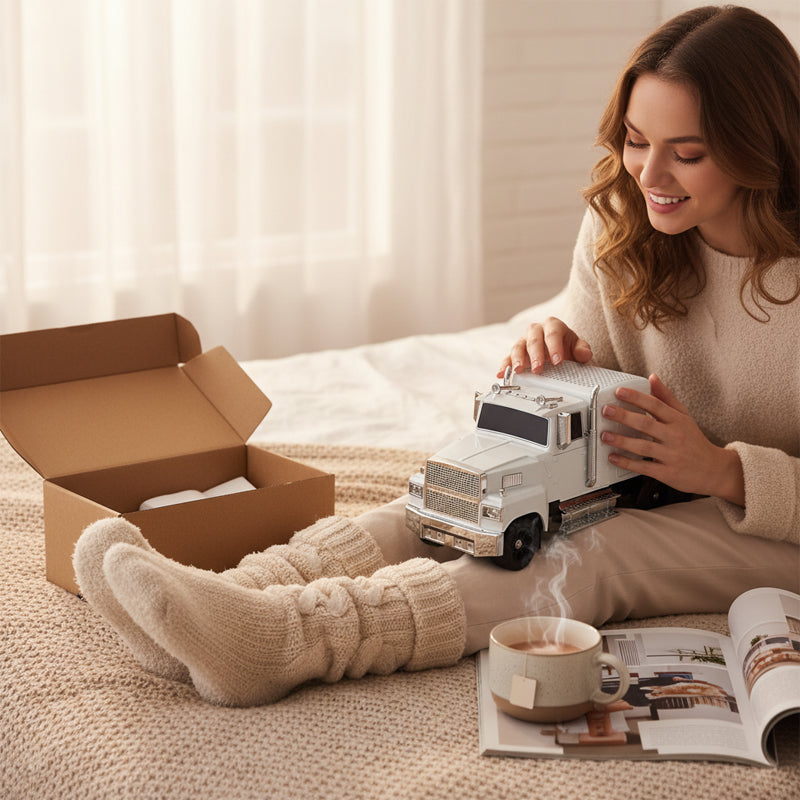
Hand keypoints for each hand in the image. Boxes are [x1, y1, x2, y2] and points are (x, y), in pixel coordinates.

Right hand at [497, 317, 592, 377]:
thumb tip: (584, 353)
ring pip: (518, 346)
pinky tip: (501, 374)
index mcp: (553, 325)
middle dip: (535, 355)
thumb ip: (582, 349)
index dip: (554, 346)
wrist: (560, 354)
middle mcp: (536, 330)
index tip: (557, 360)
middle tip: (538, 368)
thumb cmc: (567, 348)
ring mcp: (524, 341)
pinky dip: (504, 366)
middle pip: (534, 339)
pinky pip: (507, 357)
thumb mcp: (578, 348)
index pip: (553, 332)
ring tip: (519, 370)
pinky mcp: (515, 353)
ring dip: (517, 359)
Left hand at [600, 374, 744, 505]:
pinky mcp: (667, 473)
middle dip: (624, 417)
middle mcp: (674, 436)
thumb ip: (666, 397)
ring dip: (622, 441)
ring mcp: (671, 455)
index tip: (619, 392)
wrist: (714, 470)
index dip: (636, 398)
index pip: (655, 405)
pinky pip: (644, 467)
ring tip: (605, 435)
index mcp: (677, 420)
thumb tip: (652, 377)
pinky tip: (613, 457)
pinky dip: (628, 462)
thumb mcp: (684, 416)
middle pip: (646, 424)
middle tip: (606, 411)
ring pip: (643, 446)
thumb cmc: (694, 441)